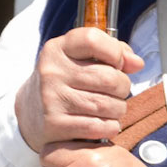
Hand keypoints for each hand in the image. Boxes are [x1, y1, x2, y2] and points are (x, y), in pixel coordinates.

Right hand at [15, 27, 144, 154]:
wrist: (30, 112)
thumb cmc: (65, 82)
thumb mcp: (80, 59)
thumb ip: (111, 52)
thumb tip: (137, 63)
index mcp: (58, 49)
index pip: (93, 40)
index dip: (116, 52)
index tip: (118, 63)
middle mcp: (52, 71)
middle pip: (109, 78)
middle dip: (122, 87)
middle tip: (117, 92)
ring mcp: (52, 98)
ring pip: (107, 105)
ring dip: (118, 110)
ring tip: (112, 109)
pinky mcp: (55, 124)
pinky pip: (98, 127)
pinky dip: (110, 127)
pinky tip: (105, 124)